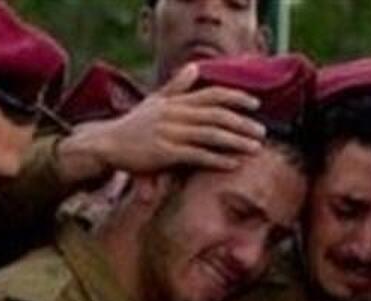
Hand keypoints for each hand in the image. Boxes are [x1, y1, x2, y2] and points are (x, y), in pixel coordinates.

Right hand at [55, 63, 265, 182]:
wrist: (108, 143)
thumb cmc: (135, 124)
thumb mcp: (156, 101)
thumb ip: (178, 86)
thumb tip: (195, 67)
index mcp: (176, 101)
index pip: (212, 94)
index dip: (236, 97)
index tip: (256, 103)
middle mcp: (175, 114)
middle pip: (216, 115)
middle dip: (242, 123)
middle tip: (262, 131)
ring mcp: (170, 133)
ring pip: (210, 135)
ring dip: (235, 142)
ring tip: (254, 148)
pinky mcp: (165, 153)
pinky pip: (196, 155)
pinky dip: (217, 159)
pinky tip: (233, 163)